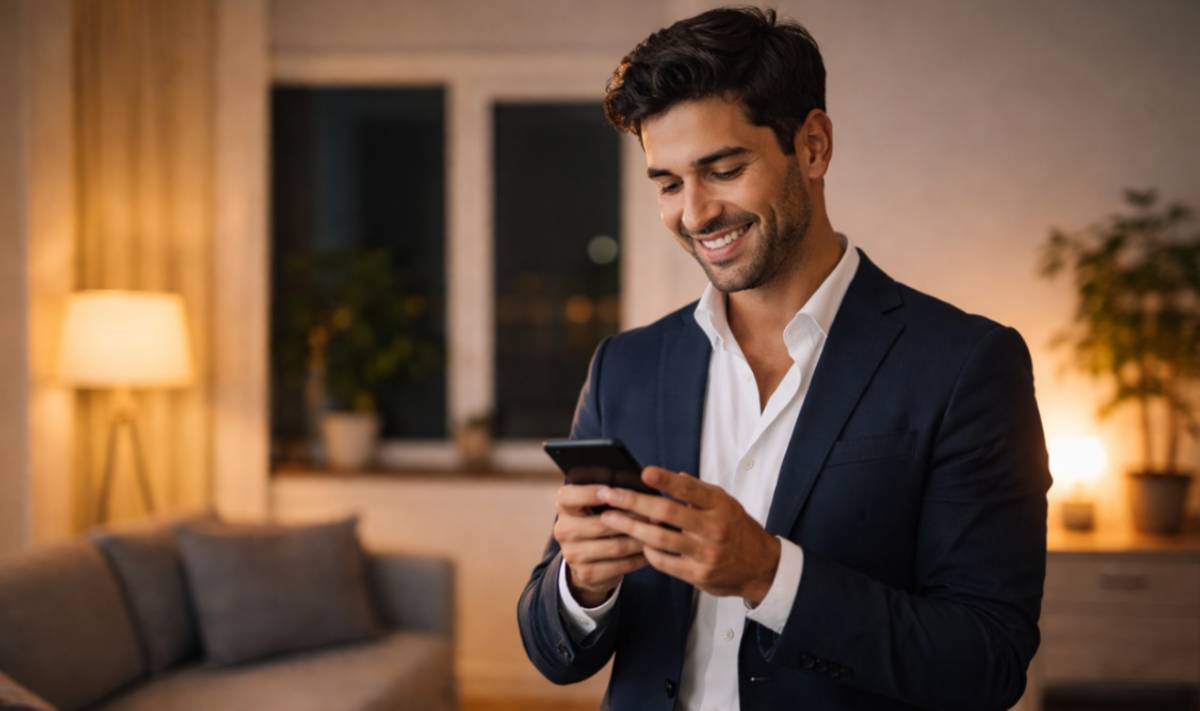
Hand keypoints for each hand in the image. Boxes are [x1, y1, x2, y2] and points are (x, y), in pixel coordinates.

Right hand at [554, 484, 647, 606]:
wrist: (586, 558)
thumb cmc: (598, 518)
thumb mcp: (596, 503)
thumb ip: (609, 494)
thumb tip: (637, 490)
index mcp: (563, 507)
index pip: (570, 496)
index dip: (590, 493)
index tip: (613, 490)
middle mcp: (563, 530)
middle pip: (601, 523)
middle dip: (632, 518)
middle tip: (655, 514)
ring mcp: (573, 554)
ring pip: (615, 546)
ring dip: (640, 539)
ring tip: (658, 532)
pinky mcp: (586, 573)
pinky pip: (619, 566)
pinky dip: (639, 558)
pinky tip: (652, 551)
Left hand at [597, 467, 780, 604]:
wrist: (760, 567)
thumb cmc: (736, 528)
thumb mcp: (725, 504)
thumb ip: (698, 492)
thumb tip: (671, 476)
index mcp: (720, 505)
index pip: (690, 489)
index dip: (666, 479)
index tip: (643, 472)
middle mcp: (714, 528)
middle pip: (667, 513)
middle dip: (634, 502)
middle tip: (609, 494)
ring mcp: (706, 553)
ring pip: (660, 538)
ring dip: (631, 527)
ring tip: (610, 518)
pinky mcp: (698, 575)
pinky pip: (664, 562)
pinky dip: (647, 550)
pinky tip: (636, 541)